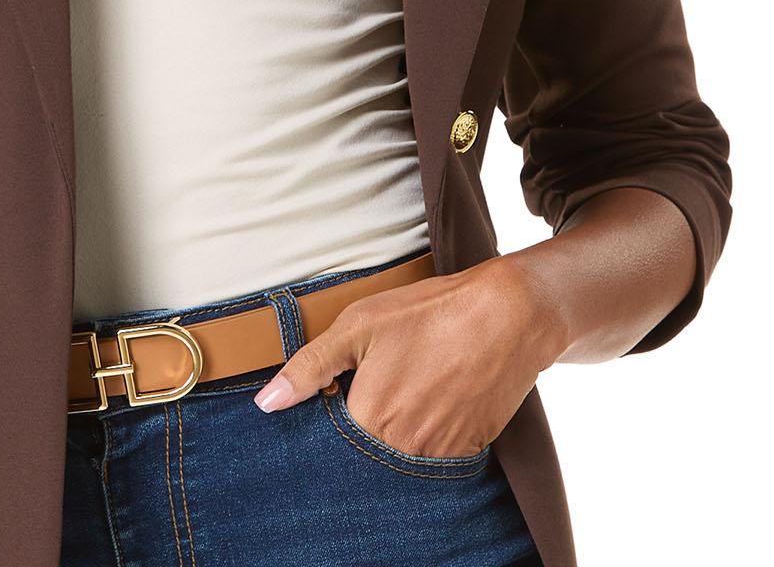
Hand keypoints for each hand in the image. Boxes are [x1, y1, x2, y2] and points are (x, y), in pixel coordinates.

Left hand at [252, 257, 564, 456]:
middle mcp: (402, 449)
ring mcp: (438, 454)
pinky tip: (431, 399)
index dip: (330, 420)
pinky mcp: (467, 452)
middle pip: (365, 455)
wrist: (507, 317)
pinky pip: (433, 458)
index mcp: (369, 419)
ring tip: (407, 389)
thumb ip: (310, 367)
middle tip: (378, 388)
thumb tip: (267, 404)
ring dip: (394, 436)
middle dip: (362, 430)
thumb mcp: (359, 325)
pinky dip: (426, 437)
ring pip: (399, 459)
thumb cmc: (428, 314)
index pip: (330, 443)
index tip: (338, 397)